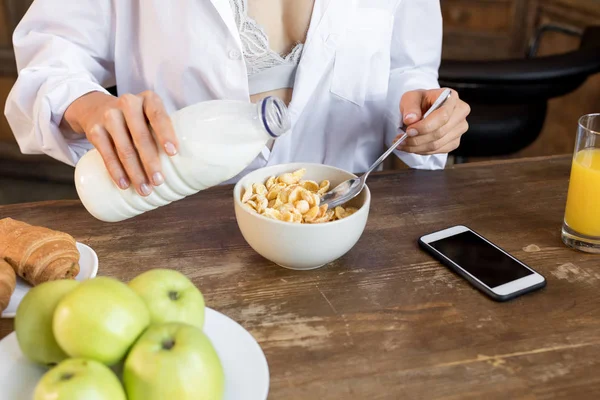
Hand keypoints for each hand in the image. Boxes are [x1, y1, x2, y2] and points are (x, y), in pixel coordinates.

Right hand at [63, 91, 177, 195]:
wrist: (96, 108)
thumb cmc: (136, 117)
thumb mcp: (149, 114)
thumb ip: (163, 130)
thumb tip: (187, 164)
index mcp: (148, 99)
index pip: (158, 115)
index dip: (166, 134)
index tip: (173, 153)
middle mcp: (128, 103)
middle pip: (141, 137)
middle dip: (151, 162)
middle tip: (158, 182)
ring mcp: (109, 116)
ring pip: (124, 149)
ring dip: (135, 172)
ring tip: (145, 189)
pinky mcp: (95, 130)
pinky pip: (106, 154)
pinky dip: (116, 171)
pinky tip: (124, 184)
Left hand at [395, 88, 469, 154]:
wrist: (424, 108)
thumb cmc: (420, 101)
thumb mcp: (411, 98)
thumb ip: (410, 107)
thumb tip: (410, 119)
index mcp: (451, 97)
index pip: (442, 115)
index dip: (425, 126)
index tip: (409, 131)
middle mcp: (460, 112)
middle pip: (440, 132)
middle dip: (417, 139)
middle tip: (401, 140)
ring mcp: (459, 128)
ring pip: (437, 144)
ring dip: (417, 147)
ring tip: (402, 144)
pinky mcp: (455, 141)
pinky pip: (438, 151)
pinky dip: (422, 151)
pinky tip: (411, 147)